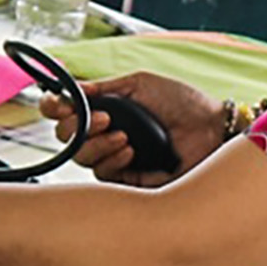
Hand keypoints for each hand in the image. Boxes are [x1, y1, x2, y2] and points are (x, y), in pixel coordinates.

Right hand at [49, 70, 232, 184]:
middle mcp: (105, 134)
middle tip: (104, 119)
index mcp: (106, 109)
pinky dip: (112, 160)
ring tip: (125, 136)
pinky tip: (131, 150)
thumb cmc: (183, 103)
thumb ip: (105, 87)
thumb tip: (74, 88)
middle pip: (66, 137)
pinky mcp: (127, 180)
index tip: (61, 104)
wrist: (212, 129)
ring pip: (81, 157)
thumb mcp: (141, 84)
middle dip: (78, 127)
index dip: (54, 108)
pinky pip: (102, 175)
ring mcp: (114, 158)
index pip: (64, 111)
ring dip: (97, 144)